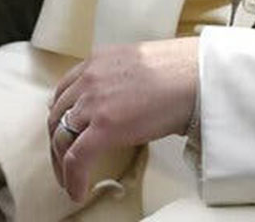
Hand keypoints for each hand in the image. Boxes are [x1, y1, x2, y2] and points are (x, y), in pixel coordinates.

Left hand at [47, 37, 198, 200]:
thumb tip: (126, 103)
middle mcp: (89, 79)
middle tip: (64, 160)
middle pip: (58, 115)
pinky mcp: (103, 127)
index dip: (61, 115)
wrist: (197, 75)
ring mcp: (94, 103)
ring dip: (61, 164)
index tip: (66, 130)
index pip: (65, 91)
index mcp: (98, 62)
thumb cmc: (183, 71)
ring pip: (61, 138)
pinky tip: (77, 192)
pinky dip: (72, 178)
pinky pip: (76, 158)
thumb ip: (122, 80)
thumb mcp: (140, 66)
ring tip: (70, 180)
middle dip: (57, 142)